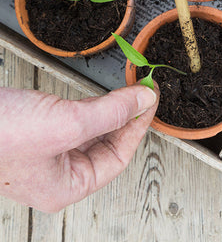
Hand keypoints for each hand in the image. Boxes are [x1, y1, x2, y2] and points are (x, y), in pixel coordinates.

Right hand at [0, 83, 158, 211]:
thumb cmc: (0, 133)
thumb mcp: (68, 123)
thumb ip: (112, 112)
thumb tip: (145, 99)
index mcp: (66, 186)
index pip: (118, 159)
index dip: (138, 128)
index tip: (150, 102)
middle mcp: (58, 174)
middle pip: (107, 145)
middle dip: (127, 119)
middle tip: (142, 94)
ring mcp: (46, 153)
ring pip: (92, 132)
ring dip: (111, 111)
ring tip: (128, 93)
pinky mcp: (37, 131)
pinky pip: (76, 121)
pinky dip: (92, 107)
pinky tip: (102, 96)